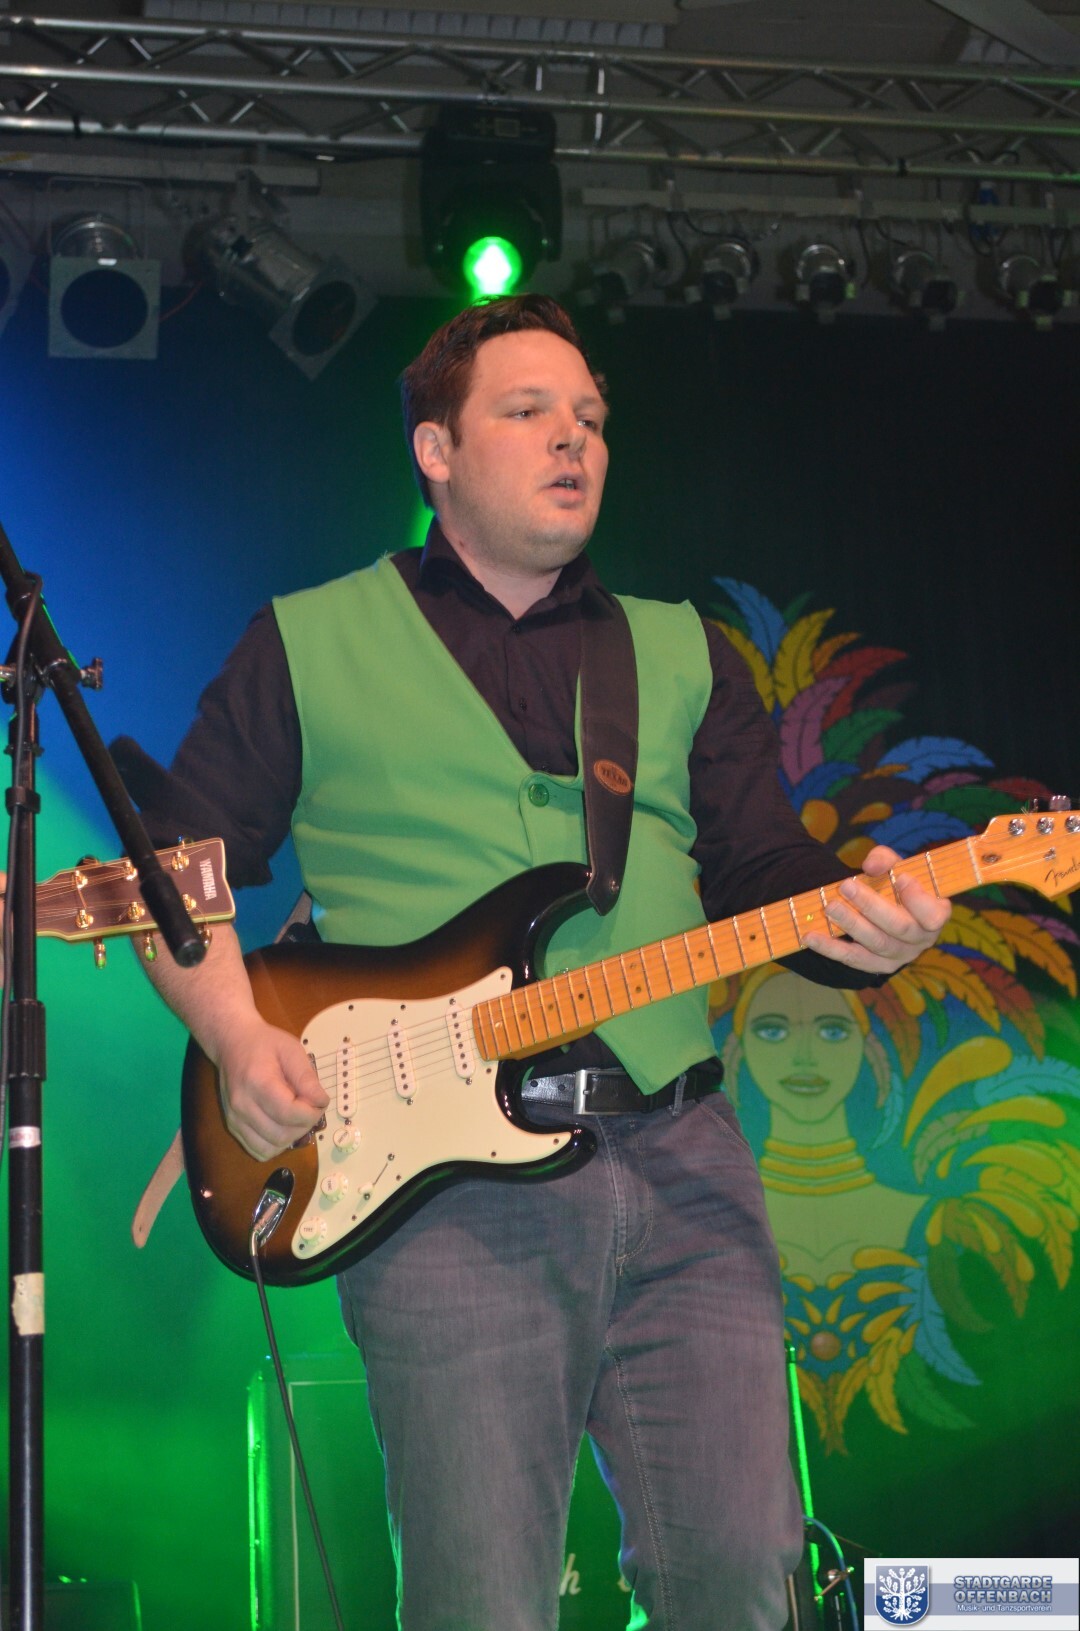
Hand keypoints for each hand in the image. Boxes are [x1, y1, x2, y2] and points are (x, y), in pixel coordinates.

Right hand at [213, 1016, 328, 1160]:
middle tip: (311, 1108)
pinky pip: (258, 1150)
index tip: (320, 1101)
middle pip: (281, 1134)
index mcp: (257, 1082)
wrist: (232, 1043)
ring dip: (291, 1138)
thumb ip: (306, 1077)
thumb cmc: (264, 1044)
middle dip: (305, 1125)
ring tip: (297, 1117)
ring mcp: (234, 1118)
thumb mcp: (291, 1050)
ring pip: (270, 1148)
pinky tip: (283, 1127)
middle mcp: (241, 1105)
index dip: (311, 1113)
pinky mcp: (232, 1127)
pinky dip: (275, 1145)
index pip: (288, 1113)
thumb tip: (320, 1102)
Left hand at [802, 844, 950, 975]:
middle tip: (846, 886)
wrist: (886, 911)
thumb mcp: (896, 868)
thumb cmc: (896, 886)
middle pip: (899, 927)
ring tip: (829, 907)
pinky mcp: (875, 966)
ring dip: (850, 924)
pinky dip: (830, 948)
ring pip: (875, 943)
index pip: (934, 915)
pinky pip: (852, 959)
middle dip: (871, 906)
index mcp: (935, 915)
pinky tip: (811, 937)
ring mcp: (898, 956)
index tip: (900, 878)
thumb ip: (886, 860)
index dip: (918, 899)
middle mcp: (920, 940)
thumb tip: (871, 865)